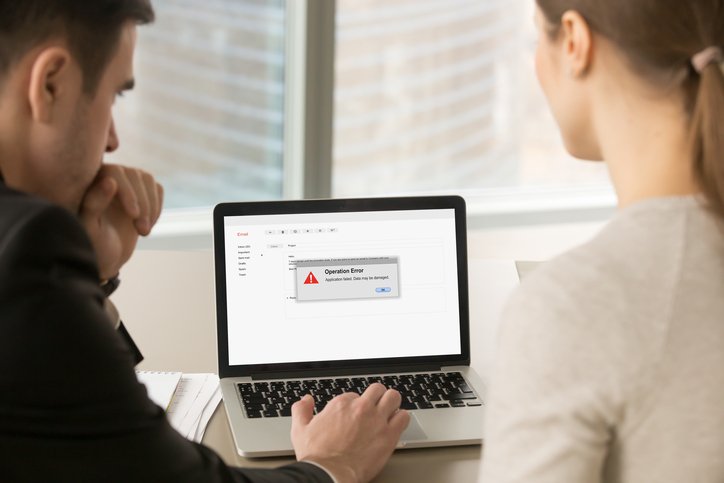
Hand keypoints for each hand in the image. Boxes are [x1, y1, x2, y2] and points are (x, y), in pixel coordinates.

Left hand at [79, 164, 163, 279]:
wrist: (104, 258)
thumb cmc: (91, 245)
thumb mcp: (90, 228)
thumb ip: (95, 204)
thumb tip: (110, 180)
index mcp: (89, 181)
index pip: (115, 172)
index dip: (128, 191)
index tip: (133, 215)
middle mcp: (106, 176)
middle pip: (134, 174)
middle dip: (142, 203)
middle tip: (142, 232)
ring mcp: (125, 183)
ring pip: (147, 180)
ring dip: (151, 206)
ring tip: (144, 232)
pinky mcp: (140, 192)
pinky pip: (157, 189)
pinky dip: (157, 208)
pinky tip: (147, 226)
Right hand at [291, 384, 409, 482]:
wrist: (329, 475)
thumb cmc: (317, 456)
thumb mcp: (300, 430)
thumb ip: (301, 411)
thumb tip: (305, 400)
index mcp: (341, 405)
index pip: (355, 395)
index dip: (355, 405)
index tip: (355, 415)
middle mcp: (361, 408)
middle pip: (377, 390)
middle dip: (377, 397)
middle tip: (376, 407)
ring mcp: (376, 420)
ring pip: (393, 397)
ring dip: (392, 403)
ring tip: (390, 411)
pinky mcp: (389, 435)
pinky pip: (404, 417)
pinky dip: (401, 418)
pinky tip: (396, 424)